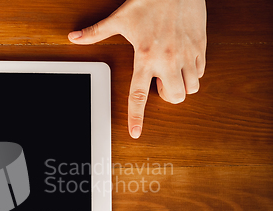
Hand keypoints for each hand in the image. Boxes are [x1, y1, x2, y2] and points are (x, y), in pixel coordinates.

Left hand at [69, 0, 206, 138]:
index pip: (139, 95)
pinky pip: (201, 72)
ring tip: (171, 71)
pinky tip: (183, 60)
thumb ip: (96, 32)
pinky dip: (192, 73)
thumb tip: (75, 38)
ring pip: (190, 89)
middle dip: (166, 97)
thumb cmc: (150, 0)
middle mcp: (168, 60)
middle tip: (158, 81)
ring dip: (181, 86)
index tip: (136, 133)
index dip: (136, 117)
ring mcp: (188, 55)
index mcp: (145, 56)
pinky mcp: (201, 47)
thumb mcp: (120, 18)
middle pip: (174, 98)